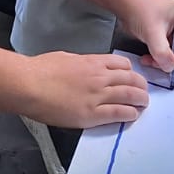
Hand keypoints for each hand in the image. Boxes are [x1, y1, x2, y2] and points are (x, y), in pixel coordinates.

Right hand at [24, 51, 149, 127]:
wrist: (30, 84)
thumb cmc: (41, 69)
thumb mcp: (67, 58)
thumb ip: (82, 64)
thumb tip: (87, 69)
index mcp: (93, 62)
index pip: (122, 64)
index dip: (130, 71)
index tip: (132, 77)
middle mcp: (99, 77)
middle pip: (130, 79)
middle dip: (140, 86)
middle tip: (143, 91)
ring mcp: (97, 96)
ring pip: (129, 95)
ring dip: (140, 100)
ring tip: (143, 104)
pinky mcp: (92, 114)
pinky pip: (118, 113)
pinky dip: (129, 114)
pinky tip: (132, 115)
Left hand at [115, 0, 173, 75]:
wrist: (125, 4)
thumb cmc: (139, 7)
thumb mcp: (151, 30)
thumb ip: (161, 50)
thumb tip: (171, 67)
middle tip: (165, 64)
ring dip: (169, 64)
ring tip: (152, 60)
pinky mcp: (171, 42)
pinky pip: (172, 58)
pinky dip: (162, 62)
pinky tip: (149, 58)